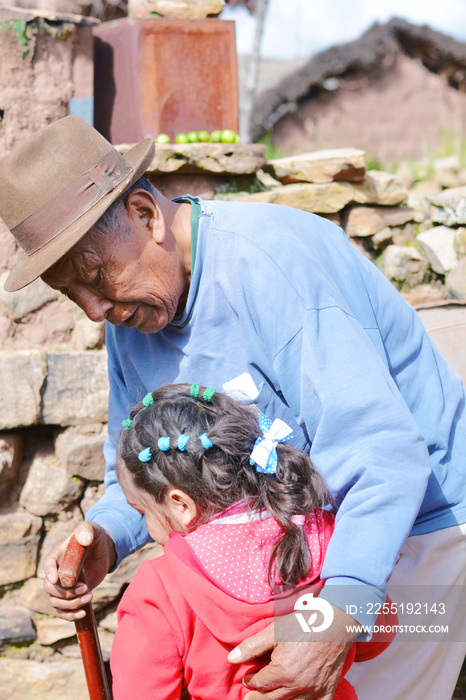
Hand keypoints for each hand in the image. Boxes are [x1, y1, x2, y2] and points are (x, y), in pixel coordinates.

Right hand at [43, 521, 116, 620]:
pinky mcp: (69, 596)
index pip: (48, 564)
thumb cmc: (94, 538)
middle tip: (85, 588)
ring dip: (71, 604)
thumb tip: (85, 539)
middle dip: (66, 592)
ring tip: (90, 596)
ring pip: (55, 602)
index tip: (56, 580)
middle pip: (50, 588)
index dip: (50, 573)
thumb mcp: (92, 530)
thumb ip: (87, 529)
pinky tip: (83, 613)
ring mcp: (61, 586)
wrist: (101, 551)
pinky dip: (70, 615)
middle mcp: (55, 572)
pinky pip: (62, 611)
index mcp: (57, 554)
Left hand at [228, 605, 360, 698]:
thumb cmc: (304, 623)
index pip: (259, 684)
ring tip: (267, 699)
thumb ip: (252, 646)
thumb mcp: (275, 631)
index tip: (247, 678)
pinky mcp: (327, 692)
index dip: (250, 681)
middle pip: (271, 699)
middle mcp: (298, 686)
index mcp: (283, 671)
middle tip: (249, 698)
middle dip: (258, 697)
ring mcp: (314, 691)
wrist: (336, 622)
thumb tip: (232, 658)